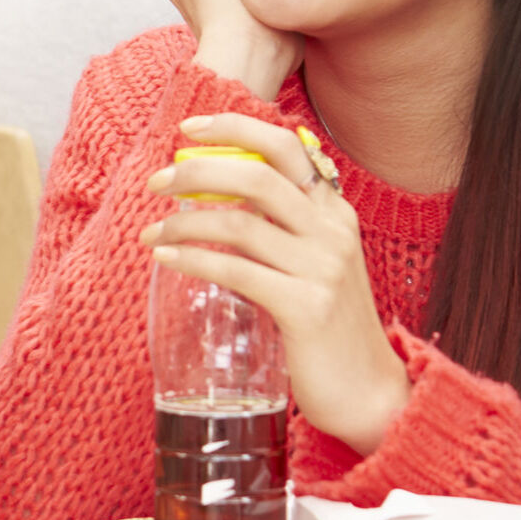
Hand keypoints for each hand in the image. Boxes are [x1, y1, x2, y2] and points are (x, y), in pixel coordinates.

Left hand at [140, 111, 409, 451]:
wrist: (368, 392)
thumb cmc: (329, 329)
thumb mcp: (316, 265)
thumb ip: (284, 230)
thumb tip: (220, 198)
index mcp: (335, 212)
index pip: (285, 146)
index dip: (234, 127)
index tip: (189, 130)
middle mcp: (333, 230)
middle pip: (257, 173)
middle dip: (198, 169)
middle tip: (158, 181)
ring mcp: (322, 268)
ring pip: (239, 221)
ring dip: (184, 221)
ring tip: (152, 232)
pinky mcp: (305, 307)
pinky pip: (235, 271)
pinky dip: (193, 260)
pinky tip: (167, 259)